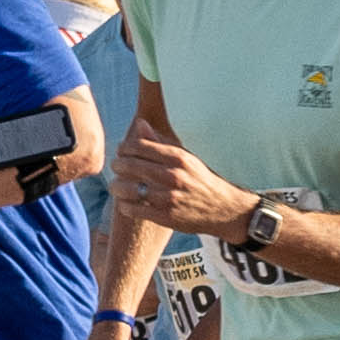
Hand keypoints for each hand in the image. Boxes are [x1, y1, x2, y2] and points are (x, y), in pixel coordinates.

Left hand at [113, 131, 240, 240]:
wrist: (224, 209)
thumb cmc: (201, 180)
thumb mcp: (186, 157)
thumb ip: (160, 141)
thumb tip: (140, 123)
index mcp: (178, 157)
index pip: (139, 146)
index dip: (124, 148)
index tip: (121, 151)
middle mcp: (173, 176)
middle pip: (131, 165)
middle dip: (118, 165)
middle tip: (115, 166)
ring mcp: (169, 197)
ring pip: (129, 189)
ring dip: (117, 186)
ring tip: (115, 186)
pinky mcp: (165, 217)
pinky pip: (134, 209)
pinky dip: (125, 206)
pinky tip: (126, 203)